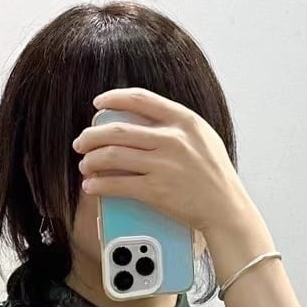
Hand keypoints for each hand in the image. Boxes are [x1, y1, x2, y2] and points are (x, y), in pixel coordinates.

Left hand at [73, 87, 249, 233]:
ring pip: (112, 156)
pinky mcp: (155, 191)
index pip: (139, 99)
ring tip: (85, 165)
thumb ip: (177, 125)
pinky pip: (117, 184)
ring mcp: (162, 165)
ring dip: (91, 160)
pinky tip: (91, 186)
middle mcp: (171, 139)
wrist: (225, 208)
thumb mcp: (203, 137)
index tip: (98, 104)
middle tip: (81, 142)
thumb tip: (145, 121)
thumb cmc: (215, 175)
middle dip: (91, 136)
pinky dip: (99, 185)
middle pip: (118, 130)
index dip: (113, 98)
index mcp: (183, 120)